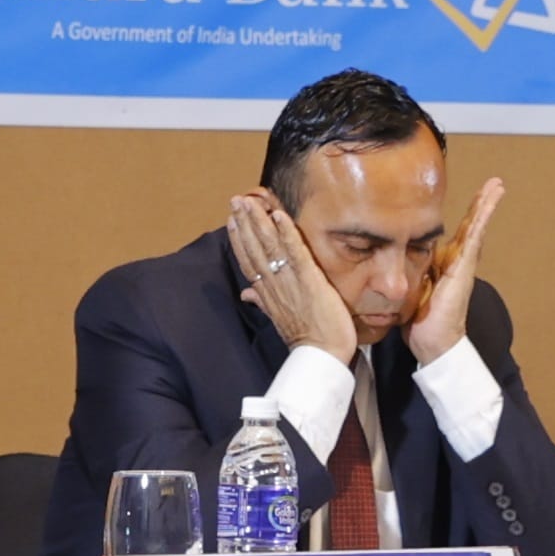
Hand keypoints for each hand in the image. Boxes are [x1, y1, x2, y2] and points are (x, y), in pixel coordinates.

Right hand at [224, 188, 361, 366]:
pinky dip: (286, 233)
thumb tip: (245, 294)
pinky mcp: (309, 280)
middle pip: (255, 249)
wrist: (323, 355)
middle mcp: (274, 285)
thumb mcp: (279, 318)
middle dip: (245, 222)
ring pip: (270, 246)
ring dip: (259, 221)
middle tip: (236, 200)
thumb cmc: (306, 338)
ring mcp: (290, 282)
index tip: (232, 219)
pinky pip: (295, 252)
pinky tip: (279, 214)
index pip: (249, 261)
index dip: (239, 238)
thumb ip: (262, 301)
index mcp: (267, 293)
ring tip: (250, 201)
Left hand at [402, 176, 507, 366]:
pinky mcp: (463, 269)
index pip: (452, 233)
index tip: (464, 196)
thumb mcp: (408, 286)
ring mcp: (462, 265)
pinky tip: (490, 205)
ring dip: (486, 206)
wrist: (432, 343)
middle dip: (480, 204)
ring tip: (497, 186)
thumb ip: (404, 269)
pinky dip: (482, 220)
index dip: (460, 214)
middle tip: (493, 183)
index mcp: (442, 263)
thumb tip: (384, 255)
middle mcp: (456, 261)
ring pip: (476, 228)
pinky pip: (474, 239)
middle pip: (470, 226)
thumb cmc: (419, 320)